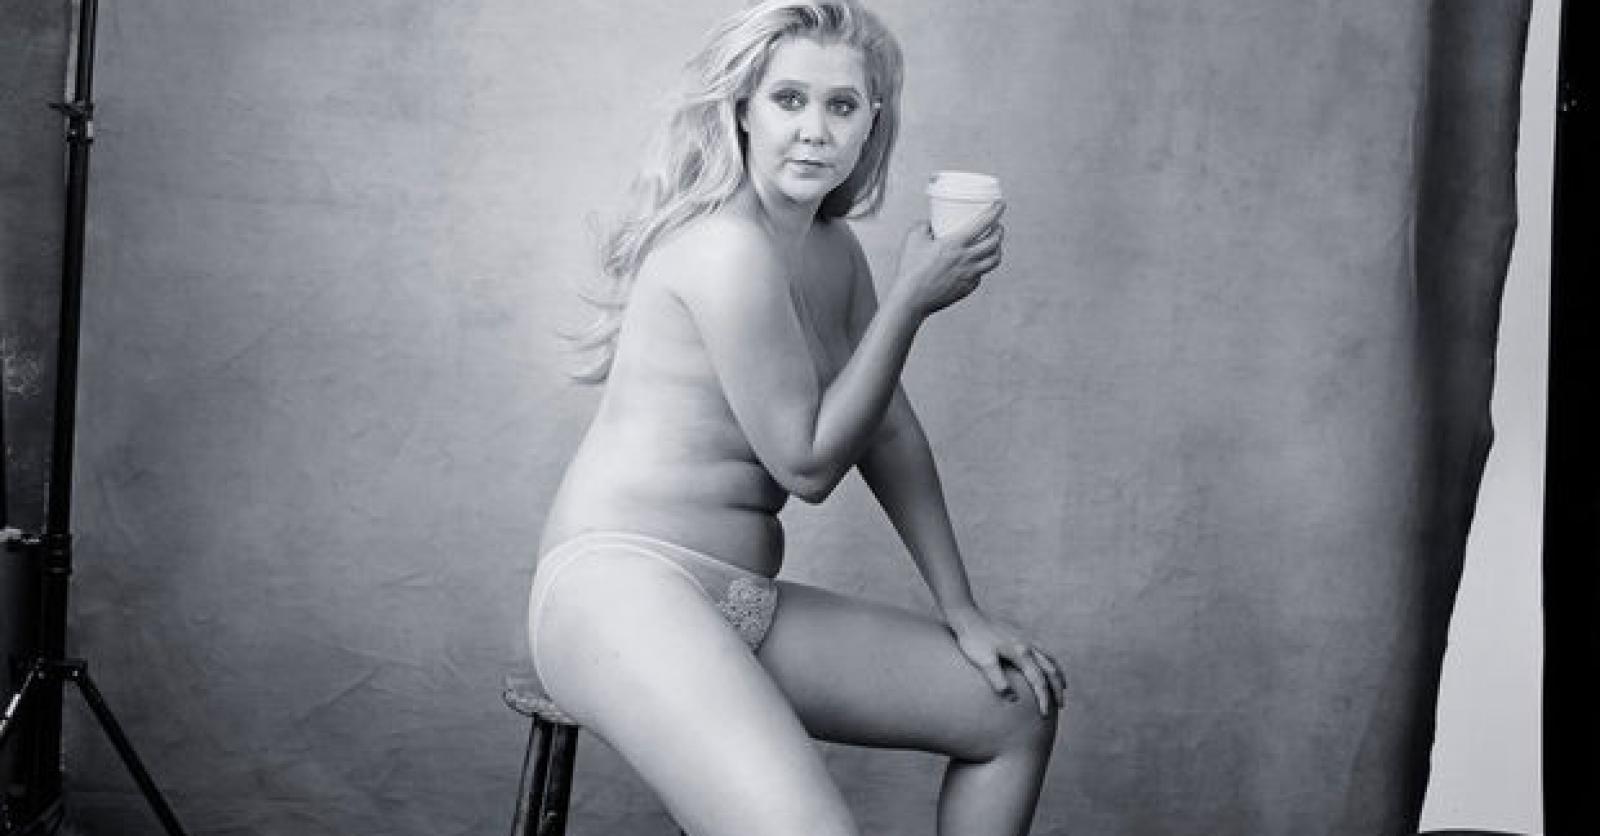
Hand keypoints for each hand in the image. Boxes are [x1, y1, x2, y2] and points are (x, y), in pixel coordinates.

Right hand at [890, 201, 1005, 316]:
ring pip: (994, 260)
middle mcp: (967, 259)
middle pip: (995, 242)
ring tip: (993, 244)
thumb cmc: (910, 267)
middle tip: (997, 225)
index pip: (984, 223)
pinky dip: (981, 266)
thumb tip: (931, 223)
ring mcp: (970, 275)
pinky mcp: (968, 288)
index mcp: (956, 243)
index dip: (995, 211)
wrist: (911, 298)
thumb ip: (925, 226)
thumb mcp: (914, 238)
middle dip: (999, 230)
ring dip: (997, 249)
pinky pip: (980, 274)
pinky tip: (976, 263)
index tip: (1000, 204)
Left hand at [943, 605, 1065, 715]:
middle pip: (1050, 670)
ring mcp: (1025, 639)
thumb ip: (998, 681)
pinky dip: (1050, 662)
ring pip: (1050, 659)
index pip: (1038, 681)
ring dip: (1058, 675)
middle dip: (1057, 689)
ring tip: (1062, 687)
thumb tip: (1013, 699)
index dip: (1043, 699)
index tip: (1045, 715)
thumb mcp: (984, 662)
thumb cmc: (973, 639)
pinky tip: (1045, 666)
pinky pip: (1042, 651)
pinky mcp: (1019, 636)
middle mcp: (1028, 646)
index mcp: (1021, 653)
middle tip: (1062, 706)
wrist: (967, 616)